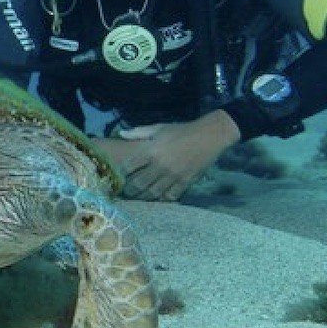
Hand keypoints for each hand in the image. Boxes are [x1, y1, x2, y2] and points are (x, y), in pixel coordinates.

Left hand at [97, 110, 240, 200]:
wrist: (209, 136)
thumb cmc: (181, 130)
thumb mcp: (159, 128)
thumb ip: (139, 132)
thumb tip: (121, 134)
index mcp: (152, 151)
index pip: (129, 166)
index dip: (121, 173)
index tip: (117, 175)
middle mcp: (160, 165)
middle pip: (139, 183)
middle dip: (130, 189)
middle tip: (125, 191)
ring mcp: (173, 176)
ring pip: (153, 193)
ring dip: (143, 197)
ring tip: (138, 196)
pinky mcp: (185, 182)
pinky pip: (170, 196)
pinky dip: (161, 199)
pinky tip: (156, 198)